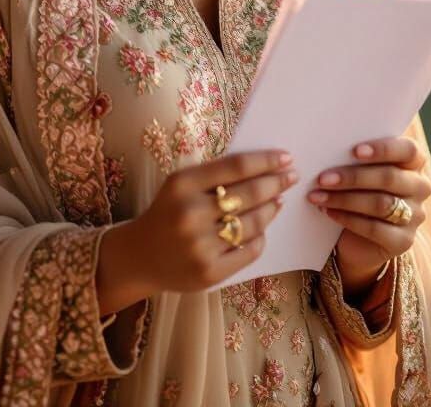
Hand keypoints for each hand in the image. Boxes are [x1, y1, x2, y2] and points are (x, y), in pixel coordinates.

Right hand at [127, 149, 298, 293]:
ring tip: (278, 201)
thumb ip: (214, 176)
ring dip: (272, 209)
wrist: (139, 256)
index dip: (266, 161)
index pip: (236, 167)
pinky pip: (249, 250)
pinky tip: (261, 228)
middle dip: (276, 183)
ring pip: (253, 223)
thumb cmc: (167, 213)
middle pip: (249, 193)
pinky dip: (260, 237)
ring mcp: (201, 245)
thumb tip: (263, 170)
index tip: (286, 158)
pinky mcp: (210, 272)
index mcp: (183, 184)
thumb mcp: (180, 185)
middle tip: (291, 176)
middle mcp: (191, 213)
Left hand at [307, 136, 430, 294]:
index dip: (383, 149)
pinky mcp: (404, 241)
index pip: (408, 150)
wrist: (359, 235)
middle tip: (322, 178)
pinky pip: (375, 228)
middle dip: (353, 177)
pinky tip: (328, 212)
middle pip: (389, 178)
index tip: (355, 151)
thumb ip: (355, 156)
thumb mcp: (359, 168)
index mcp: (414, 161)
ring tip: (318, 196)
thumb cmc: (357, 188)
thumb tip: (328, 144)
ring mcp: (415, 215)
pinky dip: (348, 219)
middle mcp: (420, 187)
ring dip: (344, 199)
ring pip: (381, 204)